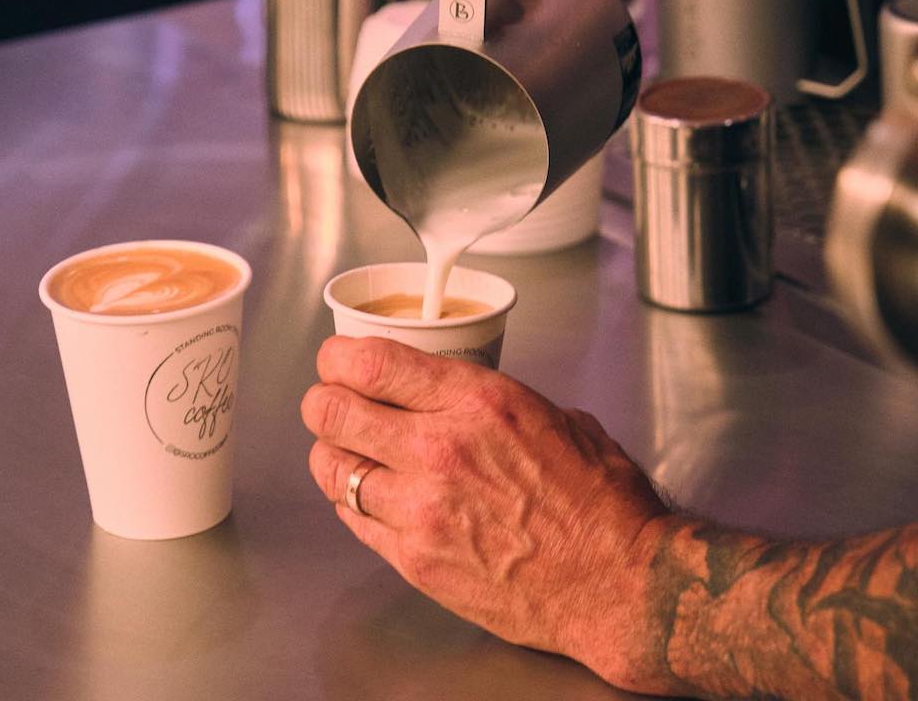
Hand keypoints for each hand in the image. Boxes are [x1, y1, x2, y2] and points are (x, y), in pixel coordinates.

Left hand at [301, 336, 670, 691]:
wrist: (618, 581)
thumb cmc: (597, 499)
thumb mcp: (550, 413)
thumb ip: (487, 399)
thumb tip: (450, 391)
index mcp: (474, 400)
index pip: (369, 363)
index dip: (337, 357)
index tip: (336, 359)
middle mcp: (439, 448)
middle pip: (333, 411)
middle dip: (322, 400)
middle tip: (328, 401)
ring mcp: (422, 509)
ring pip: (333, 467)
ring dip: (330, 452)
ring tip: (342, 449)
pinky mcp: (416, 560)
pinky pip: (353, 519)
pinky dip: (350, 501)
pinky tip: (365, 494)